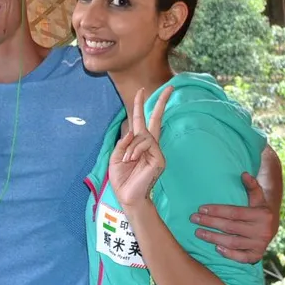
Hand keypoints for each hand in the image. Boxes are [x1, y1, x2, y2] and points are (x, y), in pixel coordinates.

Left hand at [108, 87, 171, 208]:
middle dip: (161, 103)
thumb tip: (133, 133)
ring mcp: (156, 152)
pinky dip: (135, 151)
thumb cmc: (122, 179)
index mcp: (138, 144)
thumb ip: (123, 143)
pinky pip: (146, 145)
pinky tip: (132, 160)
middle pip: (156, 119)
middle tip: (169, 87)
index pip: (142, 121)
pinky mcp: (159, 159)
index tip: (141, 91)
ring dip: (131, 147)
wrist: (127, 196)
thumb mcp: (116, 157)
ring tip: (127, 160)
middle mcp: (150, 145)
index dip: (141, 106)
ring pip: (143, 136)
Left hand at [190, 172, 278, 263]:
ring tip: (198, 232)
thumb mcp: (258, 197)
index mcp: (262, 215)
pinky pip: (242, 257)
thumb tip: (243, 174)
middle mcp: (263, 230)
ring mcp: (260, 244)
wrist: (273, 227)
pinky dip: (229, 254)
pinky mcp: (257, 255)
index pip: (234, 212)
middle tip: (194, 219)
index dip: (216, 211)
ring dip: (213, 238)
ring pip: (233, 242)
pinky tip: (216, 248)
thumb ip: (252, 186)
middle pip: (230, 227)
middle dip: (210, 223)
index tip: (200, 208)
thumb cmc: (259, 209)